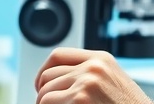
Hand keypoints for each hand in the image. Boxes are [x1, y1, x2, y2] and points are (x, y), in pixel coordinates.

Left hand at [35, 47, 153, 103]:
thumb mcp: (113, 81)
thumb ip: (90, 75)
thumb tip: (57, 81)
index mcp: (101, 58)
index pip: (58, 55)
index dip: (43, 71)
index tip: (41, 86)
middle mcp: (93, 66)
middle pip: (48, 75)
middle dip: (43, 93)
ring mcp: (86, 82)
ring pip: (45, 92)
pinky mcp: (80, 99)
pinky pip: (48, 103)